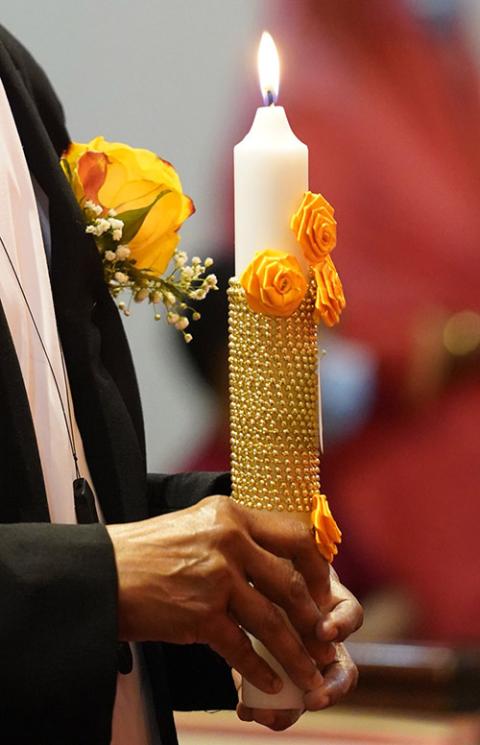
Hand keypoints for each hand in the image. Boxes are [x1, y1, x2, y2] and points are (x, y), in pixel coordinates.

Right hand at [107, 495, 333, 695]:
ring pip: (273, 622)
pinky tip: (270, 685)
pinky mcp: (199, 613)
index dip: (316, 569)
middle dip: (314, 620)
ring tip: (311, 678)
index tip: (323, 593)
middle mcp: (229, 540)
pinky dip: (259, 671)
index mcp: (231, 514)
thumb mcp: (197, 526)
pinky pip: (242, 648)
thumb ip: (235, 537)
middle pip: (290, 583)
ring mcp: (215, 577)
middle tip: (325, 642)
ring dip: (297, 656)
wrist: (102, 572)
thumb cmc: (147, 552)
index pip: (295, 536)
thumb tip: (274, 564)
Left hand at [234, 568, 361, 730]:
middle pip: (342, 669)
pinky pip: (280, 704)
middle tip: (313, 700)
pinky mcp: (280, 678)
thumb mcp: (280, 561)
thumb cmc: (270, 564)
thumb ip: (284, 568)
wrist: (245, 575)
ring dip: (291, 709)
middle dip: (332, 689)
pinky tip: (244, 709)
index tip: (324, 632)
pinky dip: (263, 707)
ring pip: (310, 694)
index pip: (350, 616)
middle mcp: (322, 637)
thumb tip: (287, 569)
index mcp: (328, 603)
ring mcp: (303, 661)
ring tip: (265, 715)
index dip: (342, 625)